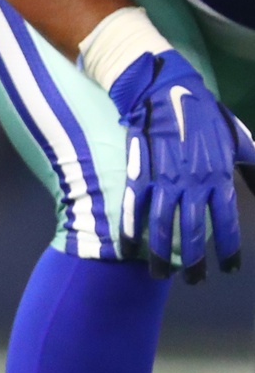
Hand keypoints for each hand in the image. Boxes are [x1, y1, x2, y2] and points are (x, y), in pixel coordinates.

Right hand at [111, 49, 254, 280]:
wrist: (166, 91)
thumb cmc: (206, 116)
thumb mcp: (240, 141)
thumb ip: (253, 165)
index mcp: (218, 177)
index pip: (226, 222)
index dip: (228, 248)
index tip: (228, 268)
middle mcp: (191, 183)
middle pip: (192, 231)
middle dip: (194, 261)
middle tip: (194, 281)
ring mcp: (163, 179)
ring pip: (162, 224)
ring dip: (160, 253)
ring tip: (160, 275)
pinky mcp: (138, 172)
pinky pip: (134, 206)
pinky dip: (130, 228)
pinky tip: (129, 247)